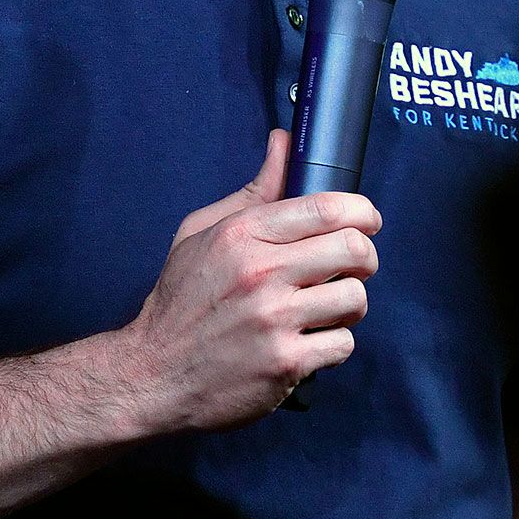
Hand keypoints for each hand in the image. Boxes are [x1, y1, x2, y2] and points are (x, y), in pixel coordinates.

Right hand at [118, 129, 381, 430]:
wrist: (152, 375)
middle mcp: (261, 273)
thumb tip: (284, 143)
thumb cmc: (179, 302)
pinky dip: (334, 344)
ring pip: (354, 298)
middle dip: (365, 257)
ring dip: (350, 304)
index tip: (367, 221)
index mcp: (242, 234)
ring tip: (328, 308)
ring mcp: (274, 320)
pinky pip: (343, 344)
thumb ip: (254, 191)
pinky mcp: (285, 364)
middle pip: (353, 250)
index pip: (326, 208)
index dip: (361, 211)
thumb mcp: (202, 233)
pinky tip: (311, 342)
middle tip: (353, 267)